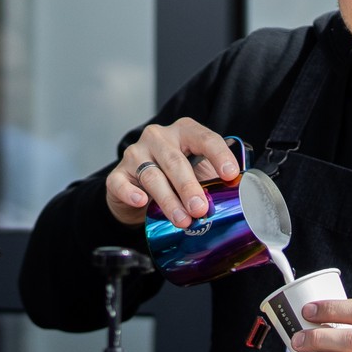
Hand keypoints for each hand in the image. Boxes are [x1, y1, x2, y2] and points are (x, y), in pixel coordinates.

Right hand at [105, 118, 241, 227]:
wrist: (139, 194)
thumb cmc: (174, 179)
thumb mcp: (197, 173)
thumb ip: (212, 178)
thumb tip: (235, 195)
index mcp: (183, 131)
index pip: (204, 138)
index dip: (219, 155)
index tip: (231, 175)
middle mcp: (157, 138)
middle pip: (175, 161)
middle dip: (189, 187)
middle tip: (201, 209)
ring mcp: (134, 154)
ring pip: (152, 176)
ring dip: (168, 200)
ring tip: (182, 220)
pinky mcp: (117, 174)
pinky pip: (121, 183)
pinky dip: (131, 193)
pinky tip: (141, 201)